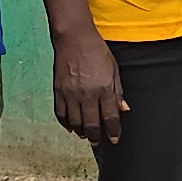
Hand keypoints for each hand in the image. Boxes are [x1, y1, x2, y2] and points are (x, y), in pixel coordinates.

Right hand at [53, 30, 126, 145]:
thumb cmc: (97, 51)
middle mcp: (87, 94)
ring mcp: (70, 94)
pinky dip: (66, 123)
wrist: (74, 38)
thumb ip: (118, 91)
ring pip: (75, 123)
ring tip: (86, 134)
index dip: (113, 131)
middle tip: (99, 142)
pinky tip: (71, 126)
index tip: (115, 139)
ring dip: (81, 132)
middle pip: (92, 124)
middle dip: (97, 137)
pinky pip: (61, 114)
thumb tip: (123, 109)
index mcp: (104, 88)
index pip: (110, 117)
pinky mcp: (58, 91)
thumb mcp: (114, 70)